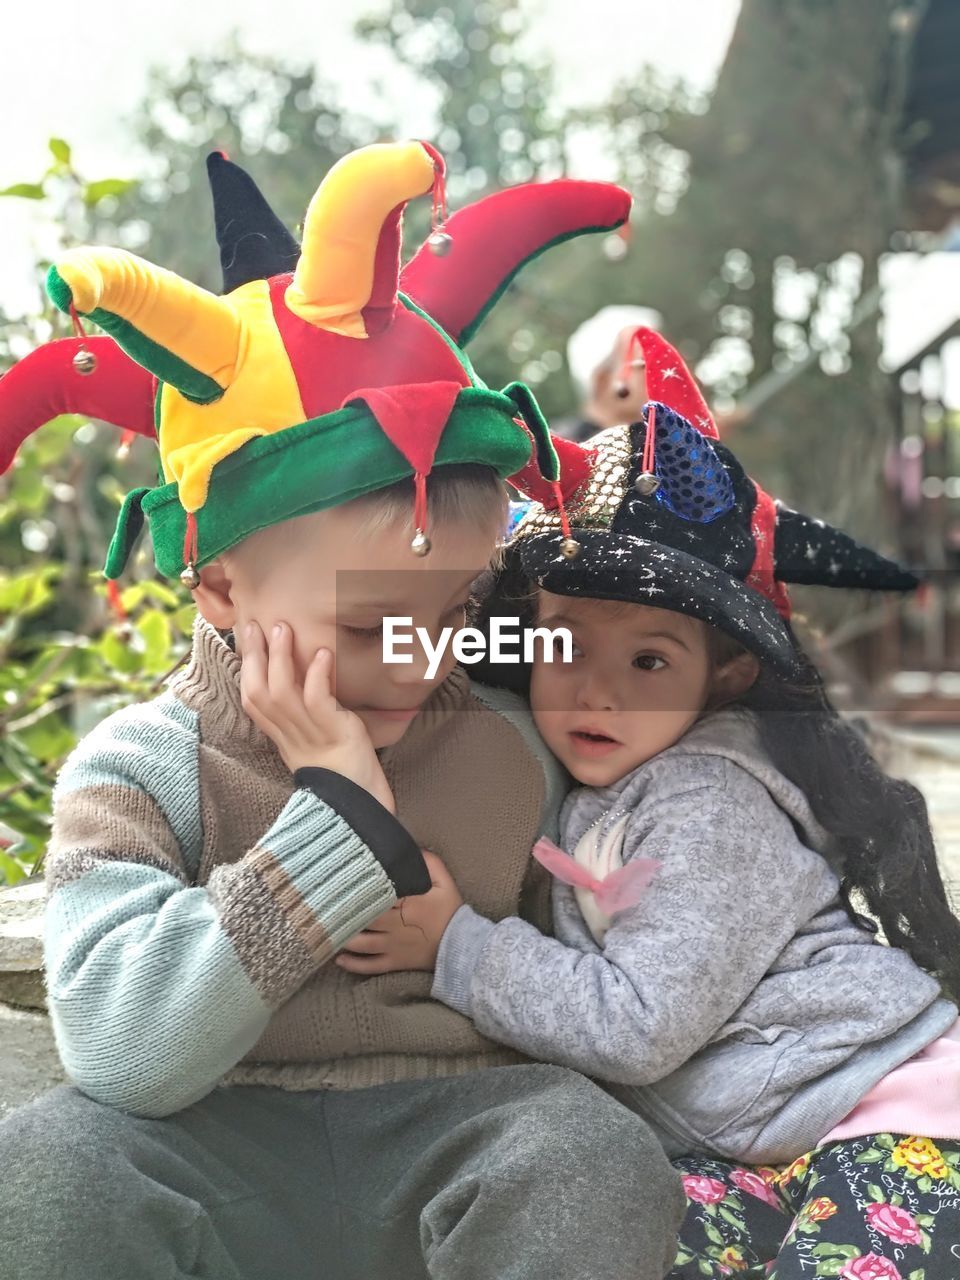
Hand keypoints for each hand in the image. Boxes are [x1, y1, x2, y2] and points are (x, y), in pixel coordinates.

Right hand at [239, 620, 394, 812]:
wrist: (360, 803)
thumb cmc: (343, 770)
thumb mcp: (314, 740)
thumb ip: (304, 715)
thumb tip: (304, 678)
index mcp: (281, 737)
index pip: (251, 699)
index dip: (247, 668)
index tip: (248, 637)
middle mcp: (289, 736)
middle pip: (258, 692)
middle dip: (255, 656)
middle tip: (257, 624)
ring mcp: (310, 735)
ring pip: (282, 692)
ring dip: (280, 658)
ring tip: (284, 628)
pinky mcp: (333, 733)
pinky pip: (317, 701)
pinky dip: (316, 675)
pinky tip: (323, 654)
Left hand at [335, 851, 462, 973]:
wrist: (462, 946)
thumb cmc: (451, 910)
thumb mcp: (444, 881)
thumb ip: (427, 862)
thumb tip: (408, 848)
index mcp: (407, 902)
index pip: (377, 893)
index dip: (357, 888)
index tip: (340, 881)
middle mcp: (395, 925)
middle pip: (363, 918)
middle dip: (344, 912)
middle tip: (324, 904)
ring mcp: (392, 946)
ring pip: (361, 944)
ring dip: (343, 937)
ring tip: (328, 930)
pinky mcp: (394, 962)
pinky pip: (369, 966)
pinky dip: (352, 964)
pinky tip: (338, 958)